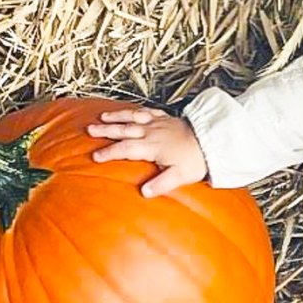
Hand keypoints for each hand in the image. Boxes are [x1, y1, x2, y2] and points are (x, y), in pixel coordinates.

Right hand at [87, 107, 207, 197]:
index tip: (95, 156)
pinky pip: (148, 111)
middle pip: (125, 129)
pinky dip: (137, 110)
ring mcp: (160, 123)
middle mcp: (153, 132)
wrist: (213, 140)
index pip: (125, 149)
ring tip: (103, 116)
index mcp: (152, 146)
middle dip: (106, 130)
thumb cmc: (196, 160)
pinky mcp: (167, 118)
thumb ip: (161, 184)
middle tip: (90, 129)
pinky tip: (132, 111)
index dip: (110, 152)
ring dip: (118, 116)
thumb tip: (143, 193)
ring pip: (134, 117)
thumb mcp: (179, 176)